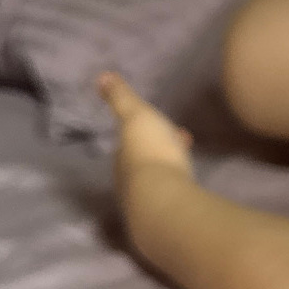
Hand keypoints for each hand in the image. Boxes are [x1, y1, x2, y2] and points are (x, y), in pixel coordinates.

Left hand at [97, 71, 193, 209]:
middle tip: (179, 143)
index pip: (130, 144)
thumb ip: (121, 98)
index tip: (163, 129)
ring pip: (158, 176)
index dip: (145, 134)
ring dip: (169, 166)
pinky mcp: (165, 211)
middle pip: (144, 160)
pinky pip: (171, 191)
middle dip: (159, 150)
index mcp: (123, 155)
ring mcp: (146, 197)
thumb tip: (101, 77)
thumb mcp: (136, 115)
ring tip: (185, 161)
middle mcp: (130, 179)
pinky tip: (187, 184)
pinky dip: (177, 182)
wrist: (164, 197)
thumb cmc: (150, 151)